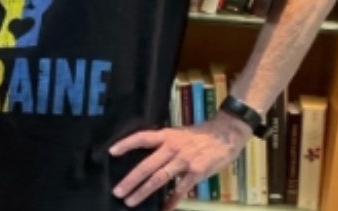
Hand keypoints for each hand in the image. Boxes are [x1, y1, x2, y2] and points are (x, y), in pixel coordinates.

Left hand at [109, 113, 250, 208]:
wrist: (225, 134)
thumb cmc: (200, 134)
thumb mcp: (178, 133)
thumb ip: (164, 144)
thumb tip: (146, 155)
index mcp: (167, 136)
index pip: (142, 138)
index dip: (127, 144)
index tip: (112, 152)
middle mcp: (173, 148)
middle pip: (147, 165)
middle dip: (131, 180)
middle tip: (118, 191)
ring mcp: (184, 161)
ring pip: (160, 178)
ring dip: (144, 191)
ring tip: (131, 201)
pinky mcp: (197, 172)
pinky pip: (181, 189)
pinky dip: (172, 200)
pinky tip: (164, 209)